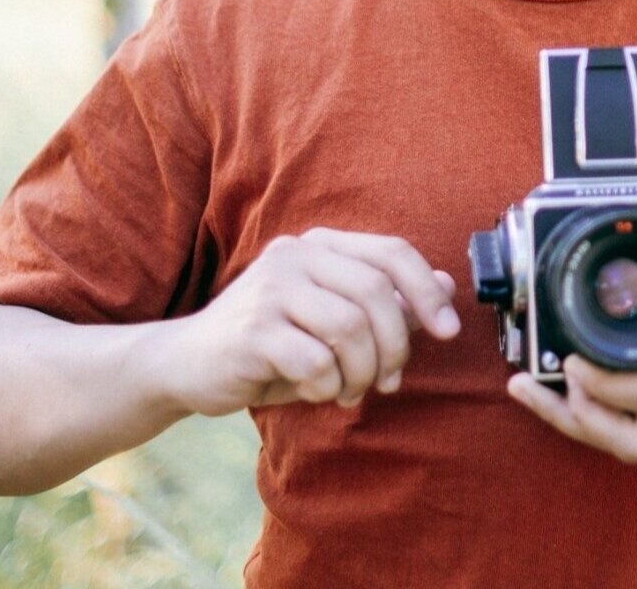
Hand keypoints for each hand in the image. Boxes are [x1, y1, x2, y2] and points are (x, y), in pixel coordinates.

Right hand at [158, 228, 459, 416]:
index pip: (393, 253)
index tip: (449, 332)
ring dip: (364, 371)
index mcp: (321, 245)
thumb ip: (386, 302)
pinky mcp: (252, 330)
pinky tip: (319, 392)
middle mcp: (297, 254)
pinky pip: (316, 361)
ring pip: (352, 327)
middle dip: (396, 344)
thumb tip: (447, 286)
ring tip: (352, 390)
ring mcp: (271, 288)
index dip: (428, 292)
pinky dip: (330, 386)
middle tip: (389, 380)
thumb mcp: (332, 320)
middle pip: (378, 292)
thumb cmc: (272, 343)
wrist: (186, 365)